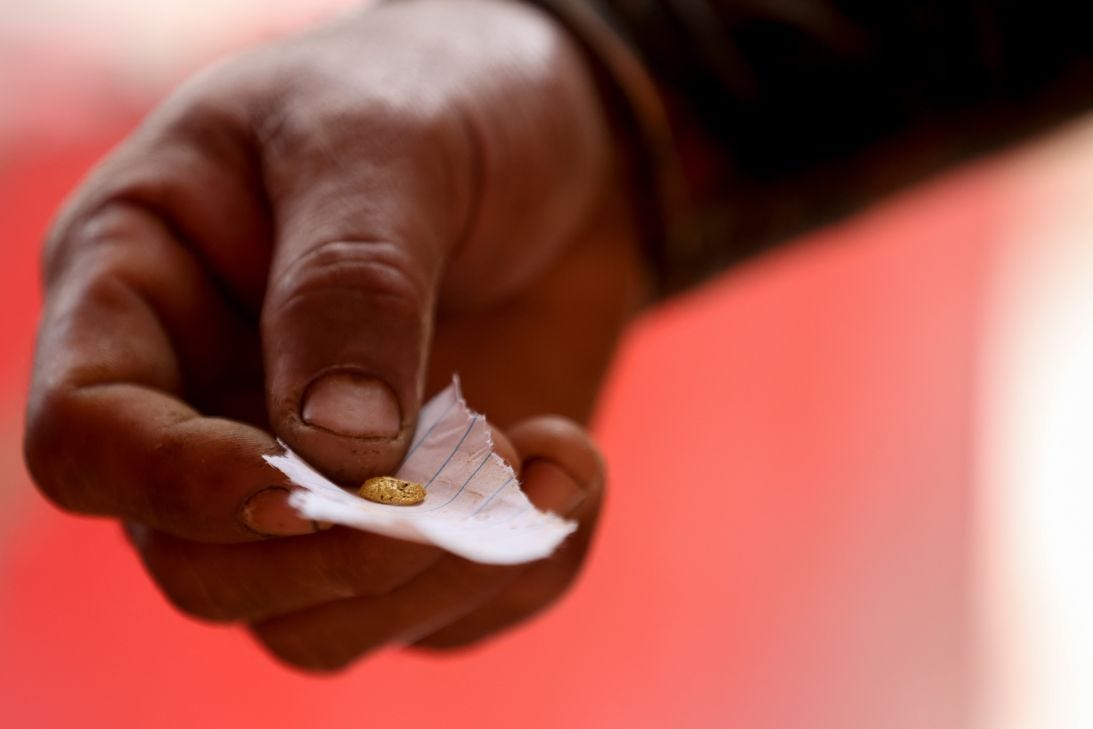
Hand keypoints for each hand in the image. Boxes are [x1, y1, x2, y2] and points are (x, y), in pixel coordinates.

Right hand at [23, 0, 642, 668]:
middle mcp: (208, 410)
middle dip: (340, 551)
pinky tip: (573, 465)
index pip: (86, 442)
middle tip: (475, 464)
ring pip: (315, 623)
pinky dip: (520, 567)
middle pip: (199, 570)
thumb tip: (338, 452)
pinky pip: (439, 616)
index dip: (174, 485)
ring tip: (550, 459)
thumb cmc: (442, 98)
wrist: (563, 145)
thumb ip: (349, 284)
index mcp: (142, 295)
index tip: (302, 477)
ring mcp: (314, 478)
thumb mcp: (385, 144)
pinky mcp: (414, 517)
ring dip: (441, 575)